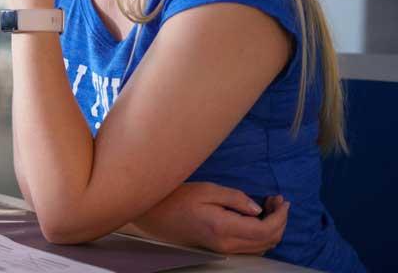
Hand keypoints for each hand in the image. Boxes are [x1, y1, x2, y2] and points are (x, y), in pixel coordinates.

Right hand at [131, 182, 288, 254]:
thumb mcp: (207, 190)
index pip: (265, 229)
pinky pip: (251, 247)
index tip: (283, 200)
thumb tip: (257, 208)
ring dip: (273, 228)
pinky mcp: (221, 249)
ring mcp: (224, 249)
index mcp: (224, 228)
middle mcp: (227, 244)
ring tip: (270, 206)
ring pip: (262, 247)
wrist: (156, 214)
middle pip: (268, 241)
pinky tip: (257, 217)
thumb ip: (235, 198)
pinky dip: (262, 234)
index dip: (280, 216)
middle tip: (277, 200)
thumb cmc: (178, 197)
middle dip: (280, 221)